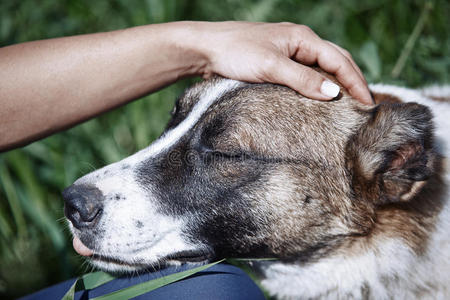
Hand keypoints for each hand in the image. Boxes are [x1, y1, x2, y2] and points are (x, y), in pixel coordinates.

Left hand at [189, 22, 371, 103]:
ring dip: (336, 84)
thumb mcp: (271, 67)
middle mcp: (299, 42)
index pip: (339, 60)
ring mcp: (288, 52)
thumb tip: (333, 93)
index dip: (356, 82)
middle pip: (335, 61)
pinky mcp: (276, 62)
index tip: (367, 105)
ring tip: (346, 105)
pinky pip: (305, 74)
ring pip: (321, 68)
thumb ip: (302, 80)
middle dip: (352, 81)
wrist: (205, 49)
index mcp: (302, 38)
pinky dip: (317, 86)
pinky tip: (318, 100)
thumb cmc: (236, 52)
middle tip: (363, 106)